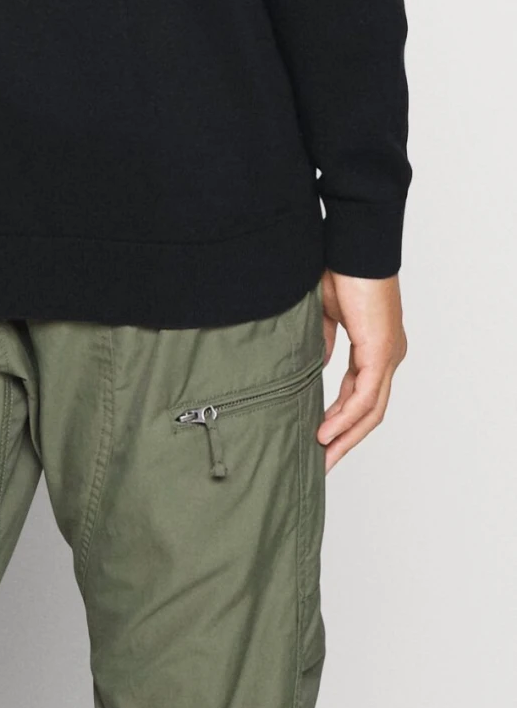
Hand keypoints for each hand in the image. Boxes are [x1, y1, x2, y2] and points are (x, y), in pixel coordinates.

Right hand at [318, 269, 406, 471]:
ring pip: (371, 409)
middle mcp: (388, 356)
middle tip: (325, 462)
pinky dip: (346, 416)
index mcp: (377, 347)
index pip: (361, 394)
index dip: (341, 418)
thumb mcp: (326, 314)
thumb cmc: (338, 269)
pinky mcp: (381, 351)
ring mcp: (388, 355)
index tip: (320, 437)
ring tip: (323, 454)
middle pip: (371, 411)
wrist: (352, 245)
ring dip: (345, 435)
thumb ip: (324, 343)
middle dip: (347, 439)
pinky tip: (328, 431)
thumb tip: (318, 367)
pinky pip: (366, 395)